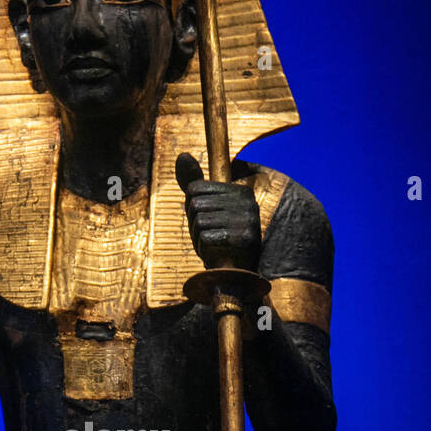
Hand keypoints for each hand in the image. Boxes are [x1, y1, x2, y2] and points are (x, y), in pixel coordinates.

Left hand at [175, 152, 261, 272]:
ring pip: (199, 222)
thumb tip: (182, 155)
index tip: (208, 222)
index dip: (192, 210)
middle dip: (195, 226)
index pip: (193, 189)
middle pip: (195, 205)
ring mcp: (248, 220)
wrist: (235, 275)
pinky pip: (206, 237)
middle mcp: (247, 201)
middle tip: (211, 238)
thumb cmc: (218, 239)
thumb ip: (193, 183)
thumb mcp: (205, 209)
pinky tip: (217, 254)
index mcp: (240, 191)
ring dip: (199, 239)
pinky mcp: (245, 239)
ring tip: (214, 246)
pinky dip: (205, 249)